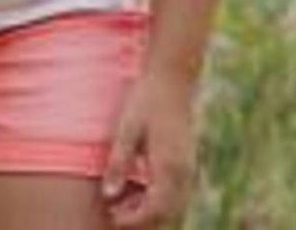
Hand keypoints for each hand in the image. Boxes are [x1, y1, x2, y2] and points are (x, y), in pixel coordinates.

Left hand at [101, 66, 197, 226]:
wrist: (171, 79)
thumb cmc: (145, 101)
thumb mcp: (126, 131)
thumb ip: (118, 164)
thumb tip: (108, 196)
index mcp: (169, 167)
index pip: (155, 209)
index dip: (134, 220)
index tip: (112, 219)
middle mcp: (183, 172)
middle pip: (166, 212)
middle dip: (141, 219)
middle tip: (113, 214)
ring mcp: (188, 167)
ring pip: (173, 204)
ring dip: (150, 210)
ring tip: (120, 203)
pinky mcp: (186, 161)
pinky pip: (175, 191)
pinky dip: (157, 198)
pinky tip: (135, 189)